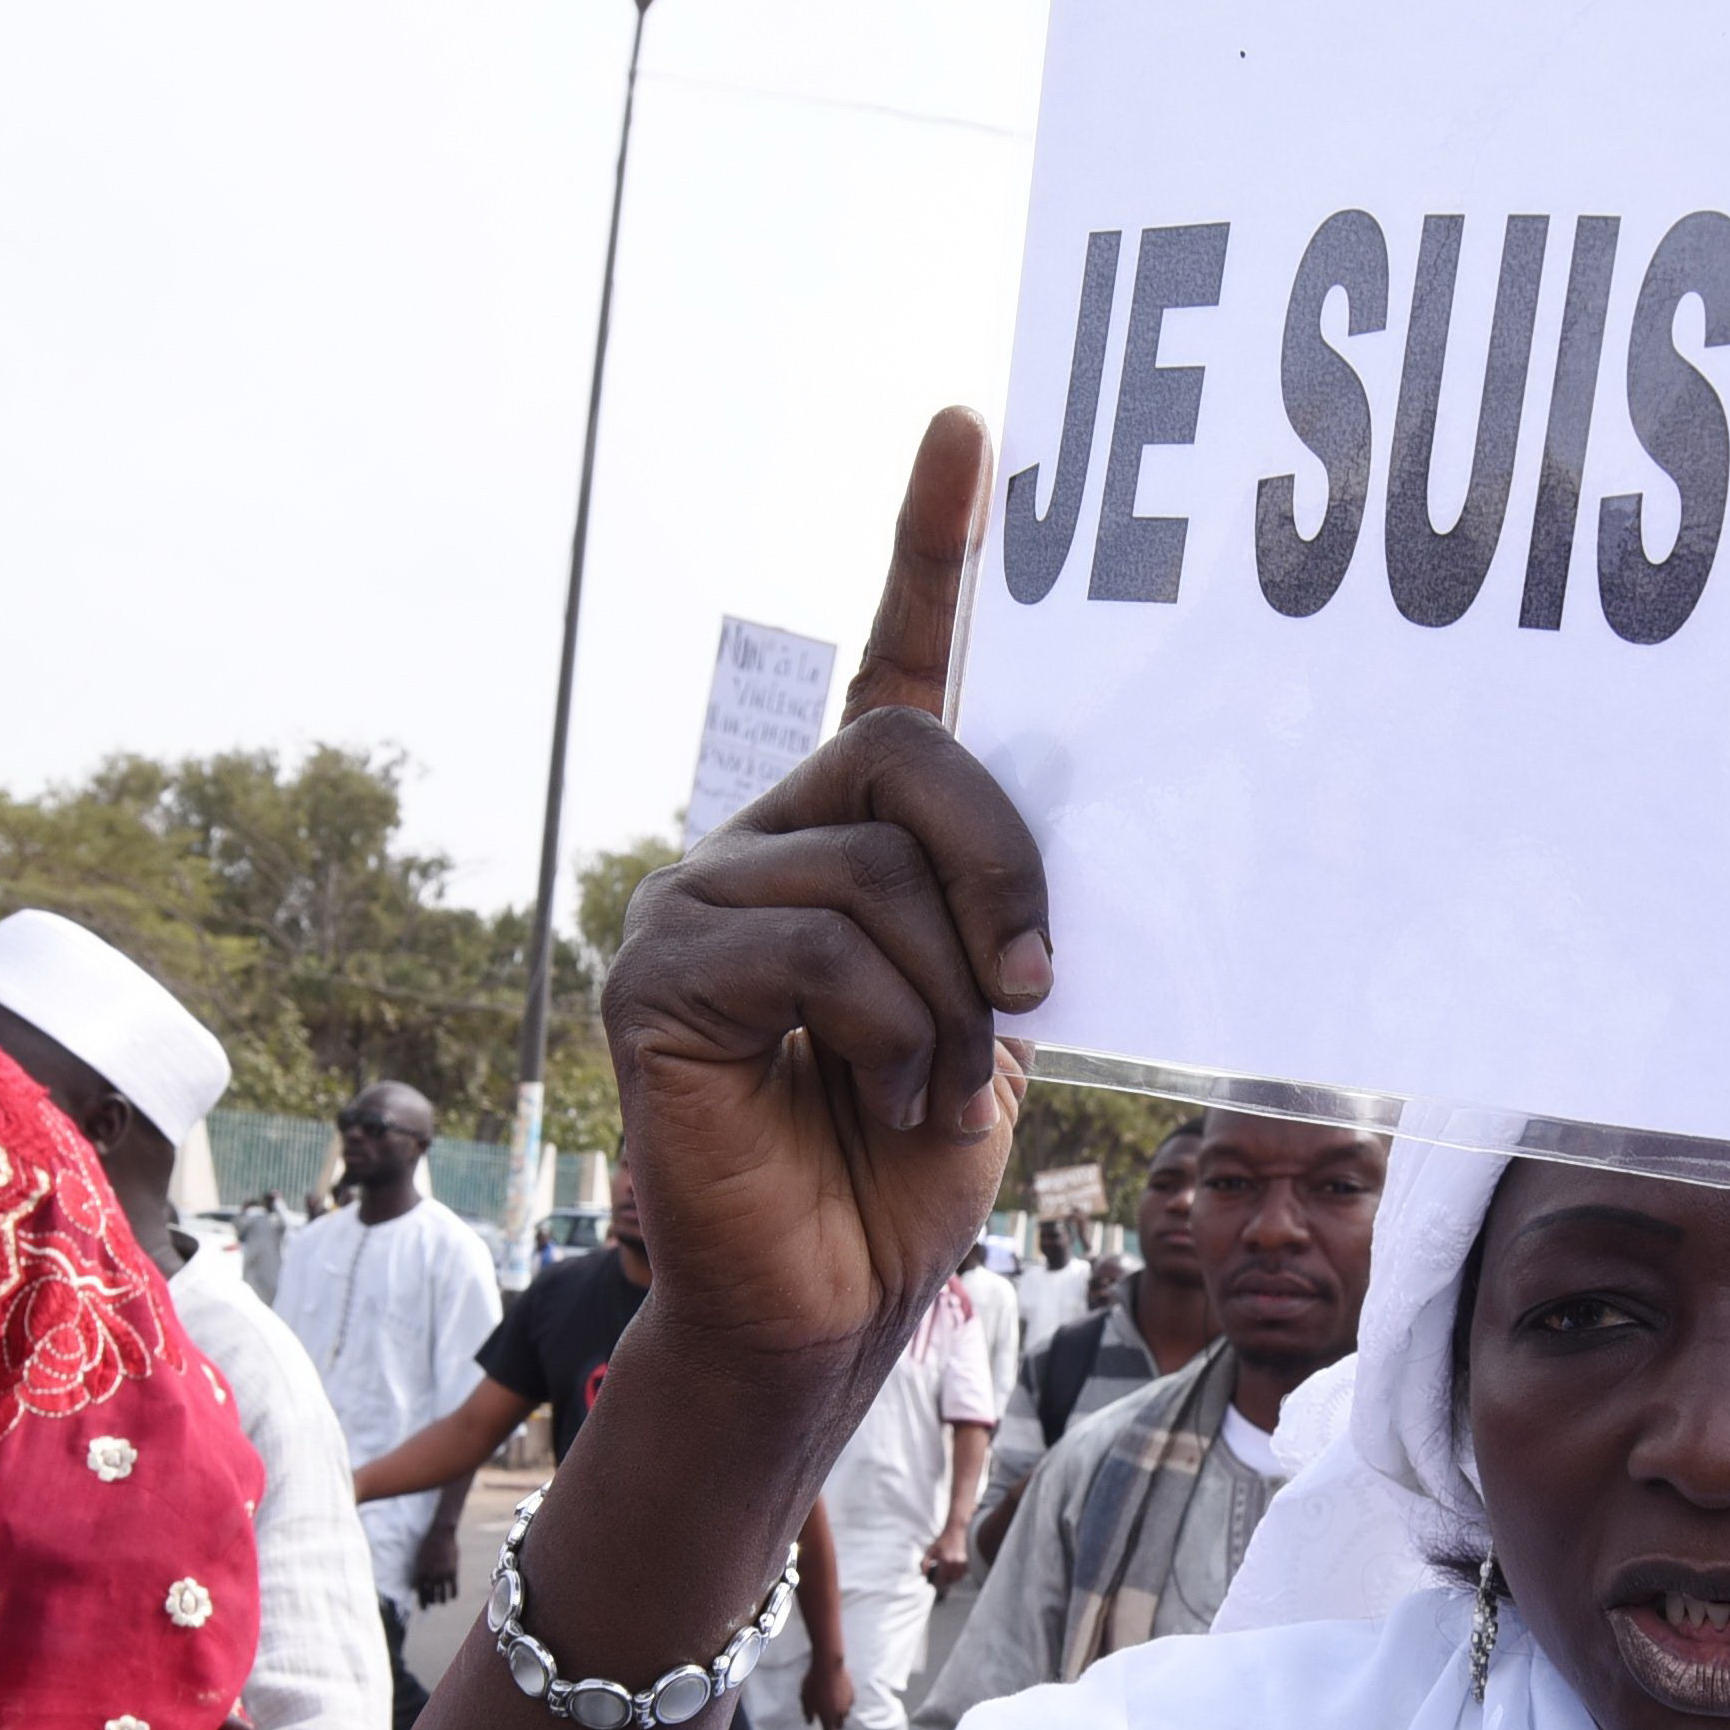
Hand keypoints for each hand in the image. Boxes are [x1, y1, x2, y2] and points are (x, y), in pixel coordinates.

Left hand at [410, 1512, 461, 1607]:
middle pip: (431, 1595)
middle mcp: (430, 1576)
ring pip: (442, 1594)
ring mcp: (442, 1575)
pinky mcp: (452, 1572)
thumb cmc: (428, 1544)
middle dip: (432, 1602)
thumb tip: (420, 1584)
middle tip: (434, 1604)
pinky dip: (453, 1594)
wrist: (440, 1534)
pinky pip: (453, 1588)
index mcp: (420, 1573)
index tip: (424, 1608)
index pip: (421, 1592)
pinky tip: (453, 1597)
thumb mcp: (420, 1558)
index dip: (423, 1602)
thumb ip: (421, 1572)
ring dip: (442, 1600)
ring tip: (443, 1602)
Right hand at [596, 410, 1048, 1404]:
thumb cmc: (910, 1163)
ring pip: (873, 872)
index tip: (973, 427)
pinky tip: (873, 1097)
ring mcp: (699, 903)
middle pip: (907, 751)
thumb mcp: (995, 1013)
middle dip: (1003, 866)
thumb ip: (1008, 909)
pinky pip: (814, 948)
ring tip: (930, 1081)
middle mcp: (766, 842)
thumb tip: (1065, 845)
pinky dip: (886, 1032)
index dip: (930, 544)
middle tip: (1039, 983)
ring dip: (948, 996)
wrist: (835, 1301)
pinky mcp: (665, 980)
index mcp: (857, 836)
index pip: (893, 661)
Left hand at [803, 1643, 856, 1729]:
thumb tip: (810, 1721)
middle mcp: (840, 1714)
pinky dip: (844, 1702)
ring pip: (845, 1714)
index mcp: (827, 1718)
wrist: (828, 1666)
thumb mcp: (804, 1699)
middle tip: (828, 1724)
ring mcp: (848, 1703)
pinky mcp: (852, 1693)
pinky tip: (839, 1696)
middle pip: (839, 1726)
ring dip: (839, 1714)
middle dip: (834, 1727)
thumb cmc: (813, 1683)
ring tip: (832, 1707)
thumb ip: (808, 1713)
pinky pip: (849, 1702)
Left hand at [917, 1526, 971, 1587]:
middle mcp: (956, 1564)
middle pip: (950, 1581)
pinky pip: (963, 1574)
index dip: (937, 1583)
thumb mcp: (930, 1550)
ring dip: (952, 1579)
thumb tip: (924, 1575)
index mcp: (945, 1561)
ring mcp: (963, 1564)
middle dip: (944, 1582)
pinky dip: (958, 1574)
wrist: (957, 1530)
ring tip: (946, 1574)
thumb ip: (924, 1563)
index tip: (933, 1582)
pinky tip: (953, 1569)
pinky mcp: (968, 1562)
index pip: (941, 1580)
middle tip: (939, 1579)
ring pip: (957, 1579)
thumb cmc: (943, 1540)